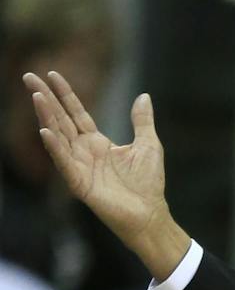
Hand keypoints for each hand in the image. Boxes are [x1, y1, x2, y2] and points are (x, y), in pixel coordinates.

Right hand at [23, 70, 189, 278]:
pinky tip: (45, 132)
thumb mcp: (148, 145)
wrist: (151, 214)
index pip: (76, 113)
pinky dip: (55, 148)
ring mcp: (79, 167)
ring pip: (58, 137)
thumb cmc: (148, 184)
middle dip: (45, 99)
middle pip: (60, 120)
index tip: (52, 74)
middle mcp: (84, 152)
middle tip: (28, 77)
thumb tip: (143, 96)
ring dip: (46, 117)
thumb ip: (142, 121)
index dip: (65, 95)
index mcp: (98, 142)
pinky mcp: (80, 183)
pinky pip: (64, 163)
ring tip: (37, 97)